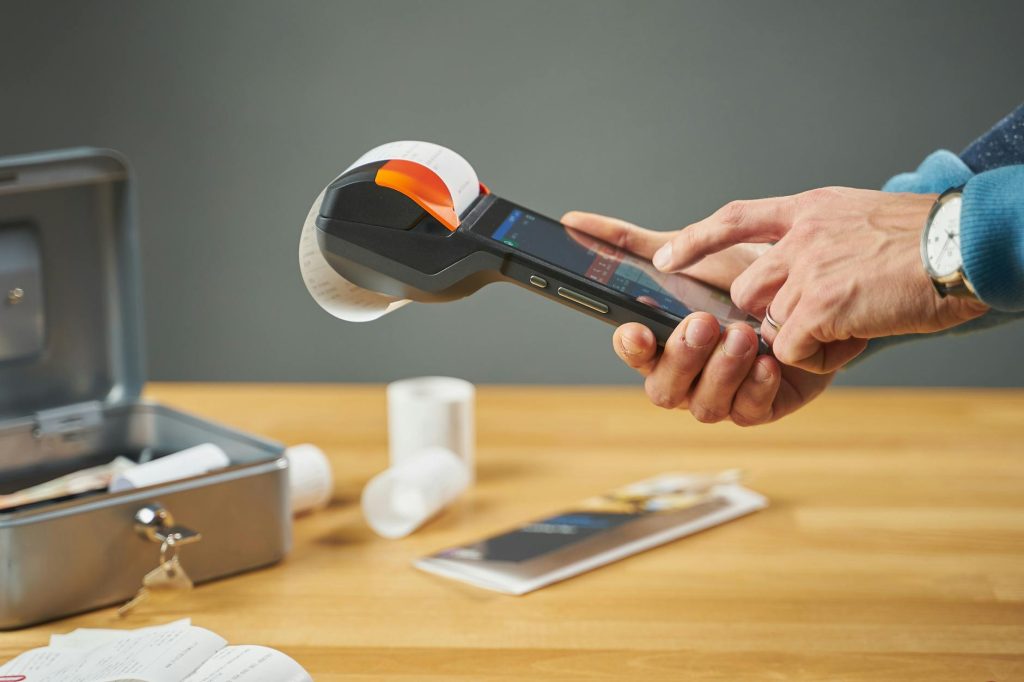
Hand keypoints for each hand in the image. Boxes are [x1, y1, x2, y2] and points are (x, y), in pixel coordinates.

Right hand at [562, 211, 832, 424]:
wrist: (809, 289)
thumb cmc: (741, 276)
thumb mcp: (689, 251)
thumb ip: (631, 242)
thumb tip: (571, 221)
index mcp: (660, 342)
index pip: (632, 352)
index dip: (630, 347)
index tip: (635, 329)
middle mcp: (685, 375)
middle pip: (664, 386)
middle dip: (683, 356)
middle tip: (704, 322)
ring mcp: (720, 395)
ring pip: (705, 405)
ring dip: (721, 372)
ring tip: (743, 335)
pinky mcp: (758, 407)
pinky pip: (748, 412)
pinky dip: (756, 387)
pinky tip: (768, 361)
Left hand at [650, 188, 989, 372]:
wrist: (965, 247)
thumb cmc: (925, 240)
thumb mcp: (860, 217)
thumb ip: (820, 236)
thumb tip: (797, 266)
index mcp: (808, 209)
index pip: (734, 217)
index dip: (696, 240)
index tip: (666, 258)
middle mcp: (800, 235)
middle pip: (747, 288)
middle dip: (774, 312)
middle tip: (826, 313)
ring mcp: (807, 269)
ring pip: (769, 322)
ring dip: (803, 335)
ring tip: (851, 322)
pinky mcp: (820, 306)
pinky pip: (793, 347)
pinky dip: (820, 354)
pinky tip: (855, 335)